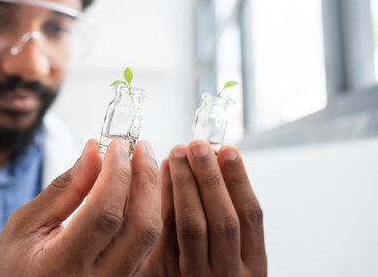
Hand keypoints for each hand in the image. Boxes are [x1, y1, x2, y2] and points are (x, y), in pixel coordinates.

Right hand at [0, 138, 161, 276]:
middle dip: (146, 180)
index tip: (117, 145)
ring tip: (139, 162)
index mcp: (62, 267)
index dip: (116, 173)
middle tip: (139, 148)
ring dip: (150, 194)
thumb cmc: (9, 268)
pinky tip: (135, 189)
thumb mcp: (24, 225)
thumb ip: (64, 189)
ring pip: (149, 238)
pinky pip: (144, 246)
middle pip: (142, 228)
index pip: (105, 214)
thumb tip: (94, 152)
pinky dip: (144, 212)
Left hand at [139, 140, 266, 275]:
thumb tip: (218, 160)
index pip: (250, 216)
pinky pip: (162, 233)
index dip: (239, 180)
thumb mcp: (237, 256)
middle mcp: (227, 275)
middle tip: (197, 145)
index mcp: (253, 268)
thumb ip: (231, 218)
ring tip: (176, 154)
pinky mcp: (163, 274)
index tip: (227, 149)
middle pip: (221, 218)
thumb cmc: (214, 272)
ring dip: (183, 184)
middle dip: (208, 177)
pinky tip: (156, 177)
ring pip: (191, 224)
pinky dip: (161, 201)